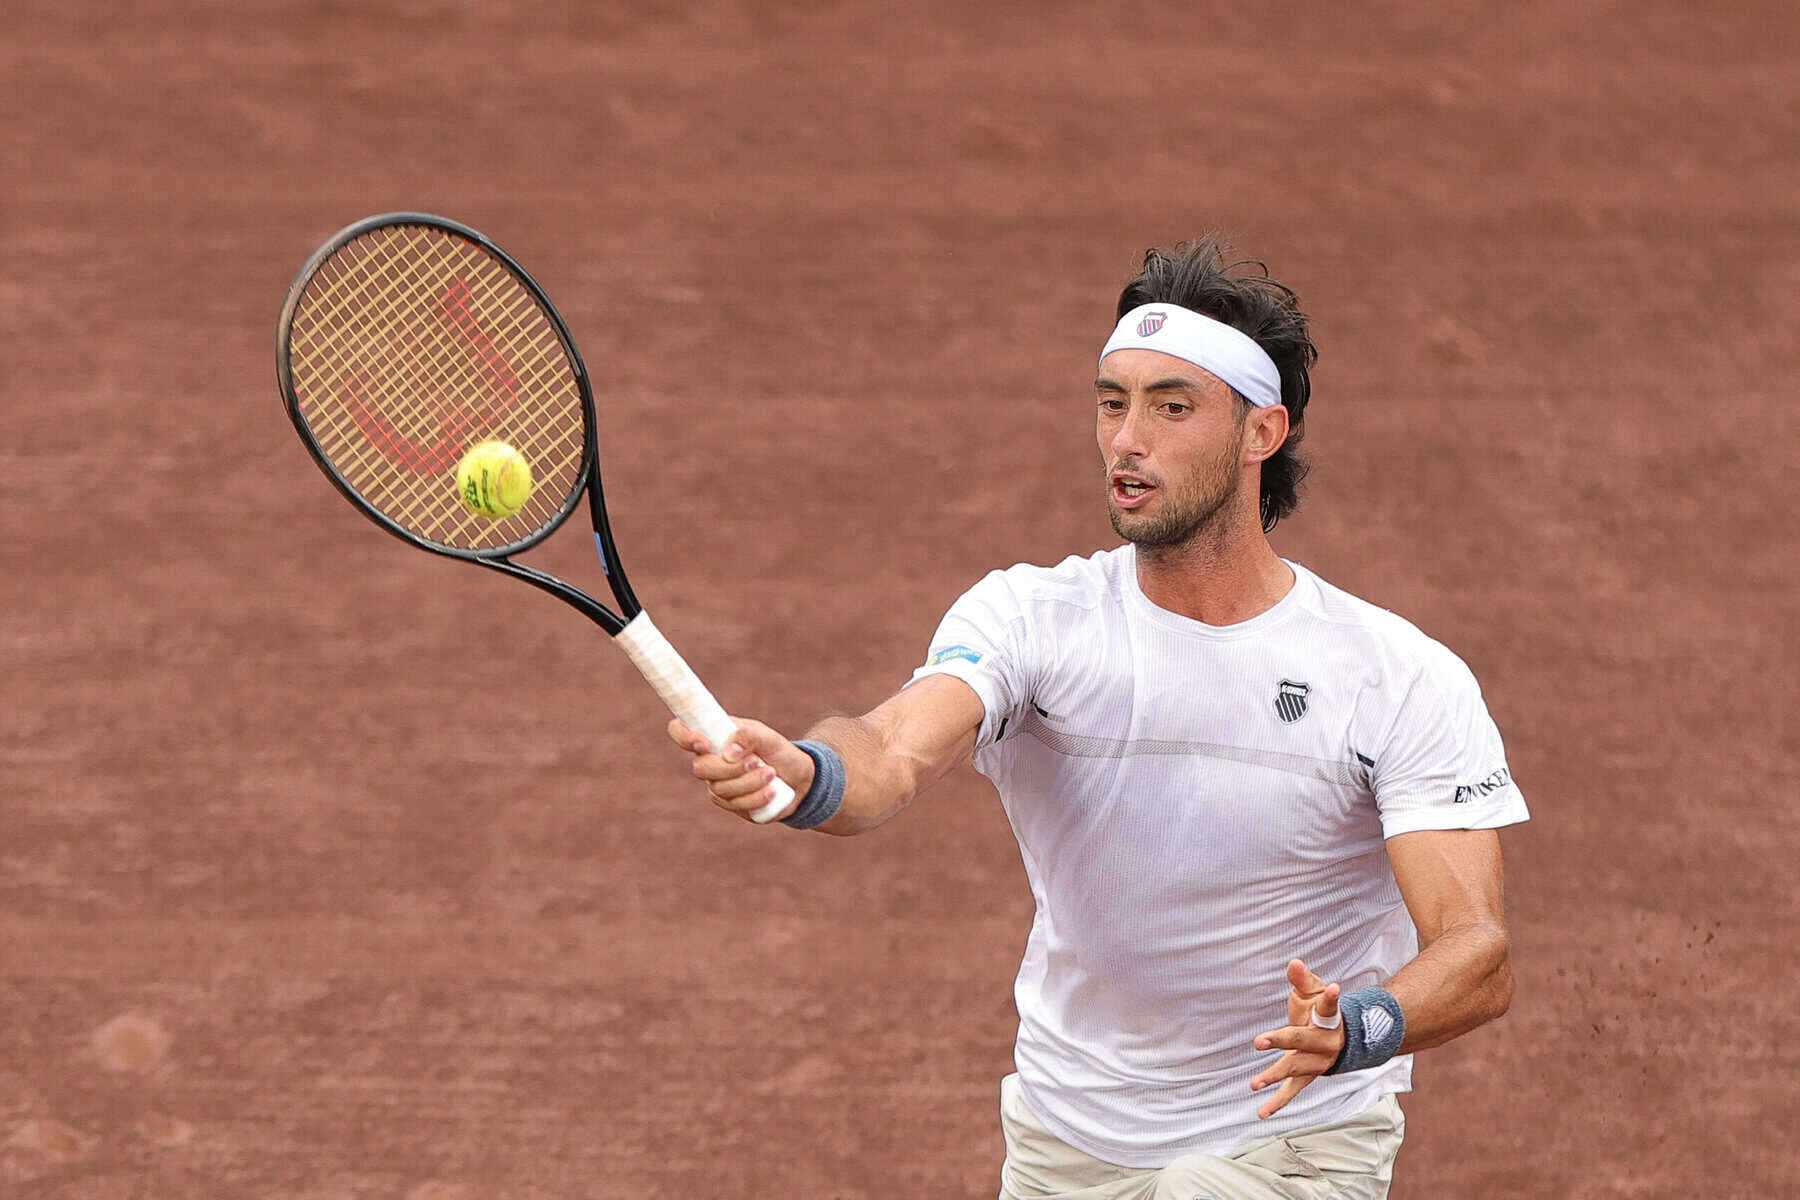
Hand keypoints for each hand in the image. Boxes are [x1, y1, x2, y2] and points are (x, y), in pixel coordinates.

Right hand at [666, 716, 813, 822]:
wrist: (798, 778)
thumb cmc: (778, 751)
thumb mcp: (769, 737)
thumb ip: (749, 736)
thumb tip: (729, 752)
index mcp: (714, 736)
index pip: (681, 731)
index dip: (683, 736)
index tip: (705, 743)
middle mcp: (710, 761)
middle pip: (700, 769)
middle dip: (730, 768)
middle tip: (756, 761)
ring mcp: (718, 785)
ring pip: (720, 790)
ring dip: (750, 782)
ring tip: (771, 774)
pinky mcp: (732, 805)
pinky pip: (736, 806)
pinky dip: (756, 798)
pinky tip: (772, 791)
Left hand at [1249, 958, 1344, 1119]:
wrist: (1339, 1039)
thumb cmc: (1321, 1011)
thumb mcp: (1314, 991)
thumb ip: (1302, 978)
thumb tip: (1293, 962)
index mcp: (1328, 1018)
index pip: (1329, 1005)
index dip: (1330, 996)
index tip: (1334, 988)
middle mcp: (1325, 1042)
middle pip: (1302, 1040)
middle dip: (1281, 1041)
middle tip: (1259, 1041)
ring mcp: (1316, 1063)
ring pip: (1294, 1069)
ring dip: (1273, 1075)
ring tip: (1254, 1082)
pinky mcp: (1307, 1076)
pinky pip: (1292, 1091)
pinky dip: (1277, 1102)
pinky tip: (1261, 1112)